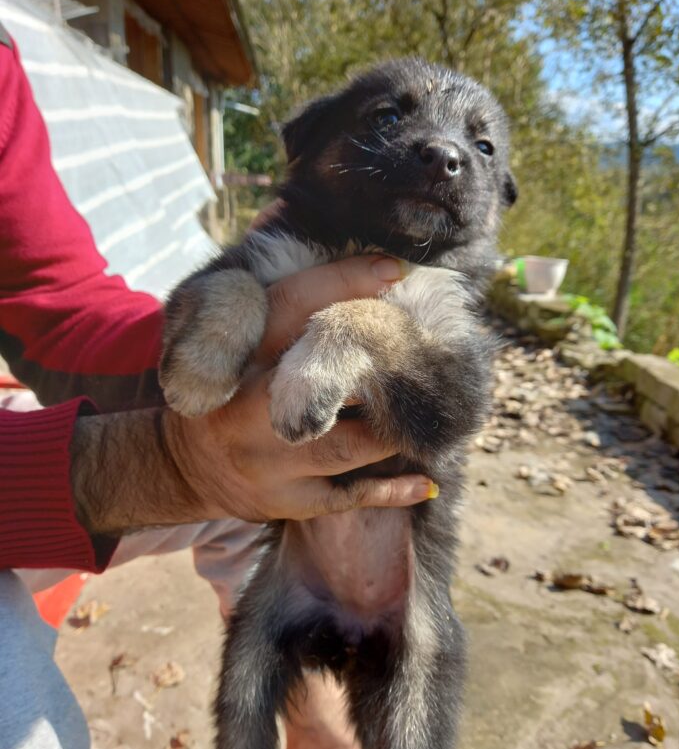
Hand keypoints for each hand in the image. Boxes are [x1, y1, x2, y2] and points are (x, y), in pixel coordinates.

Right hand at [71, 256, 434, 534]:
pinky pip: (345, 497)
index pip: (291, 305)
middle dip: (378, 369)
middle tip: (425, 351)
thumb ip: (280, 308)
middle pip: (323, 381)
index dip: (345, 282)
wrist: (180, 466)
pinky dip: (390, 489)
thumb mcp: (234, 340)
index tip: (397, 268)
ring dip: (392, 431)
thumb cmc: (227, 389)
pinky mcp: (281, 500)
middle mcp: (245, 405)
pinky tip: (425, 480)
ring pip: (344, 445)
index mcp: (237, 354)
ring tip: (429, 416)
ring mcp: (264, 458)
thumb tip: (340, 247)